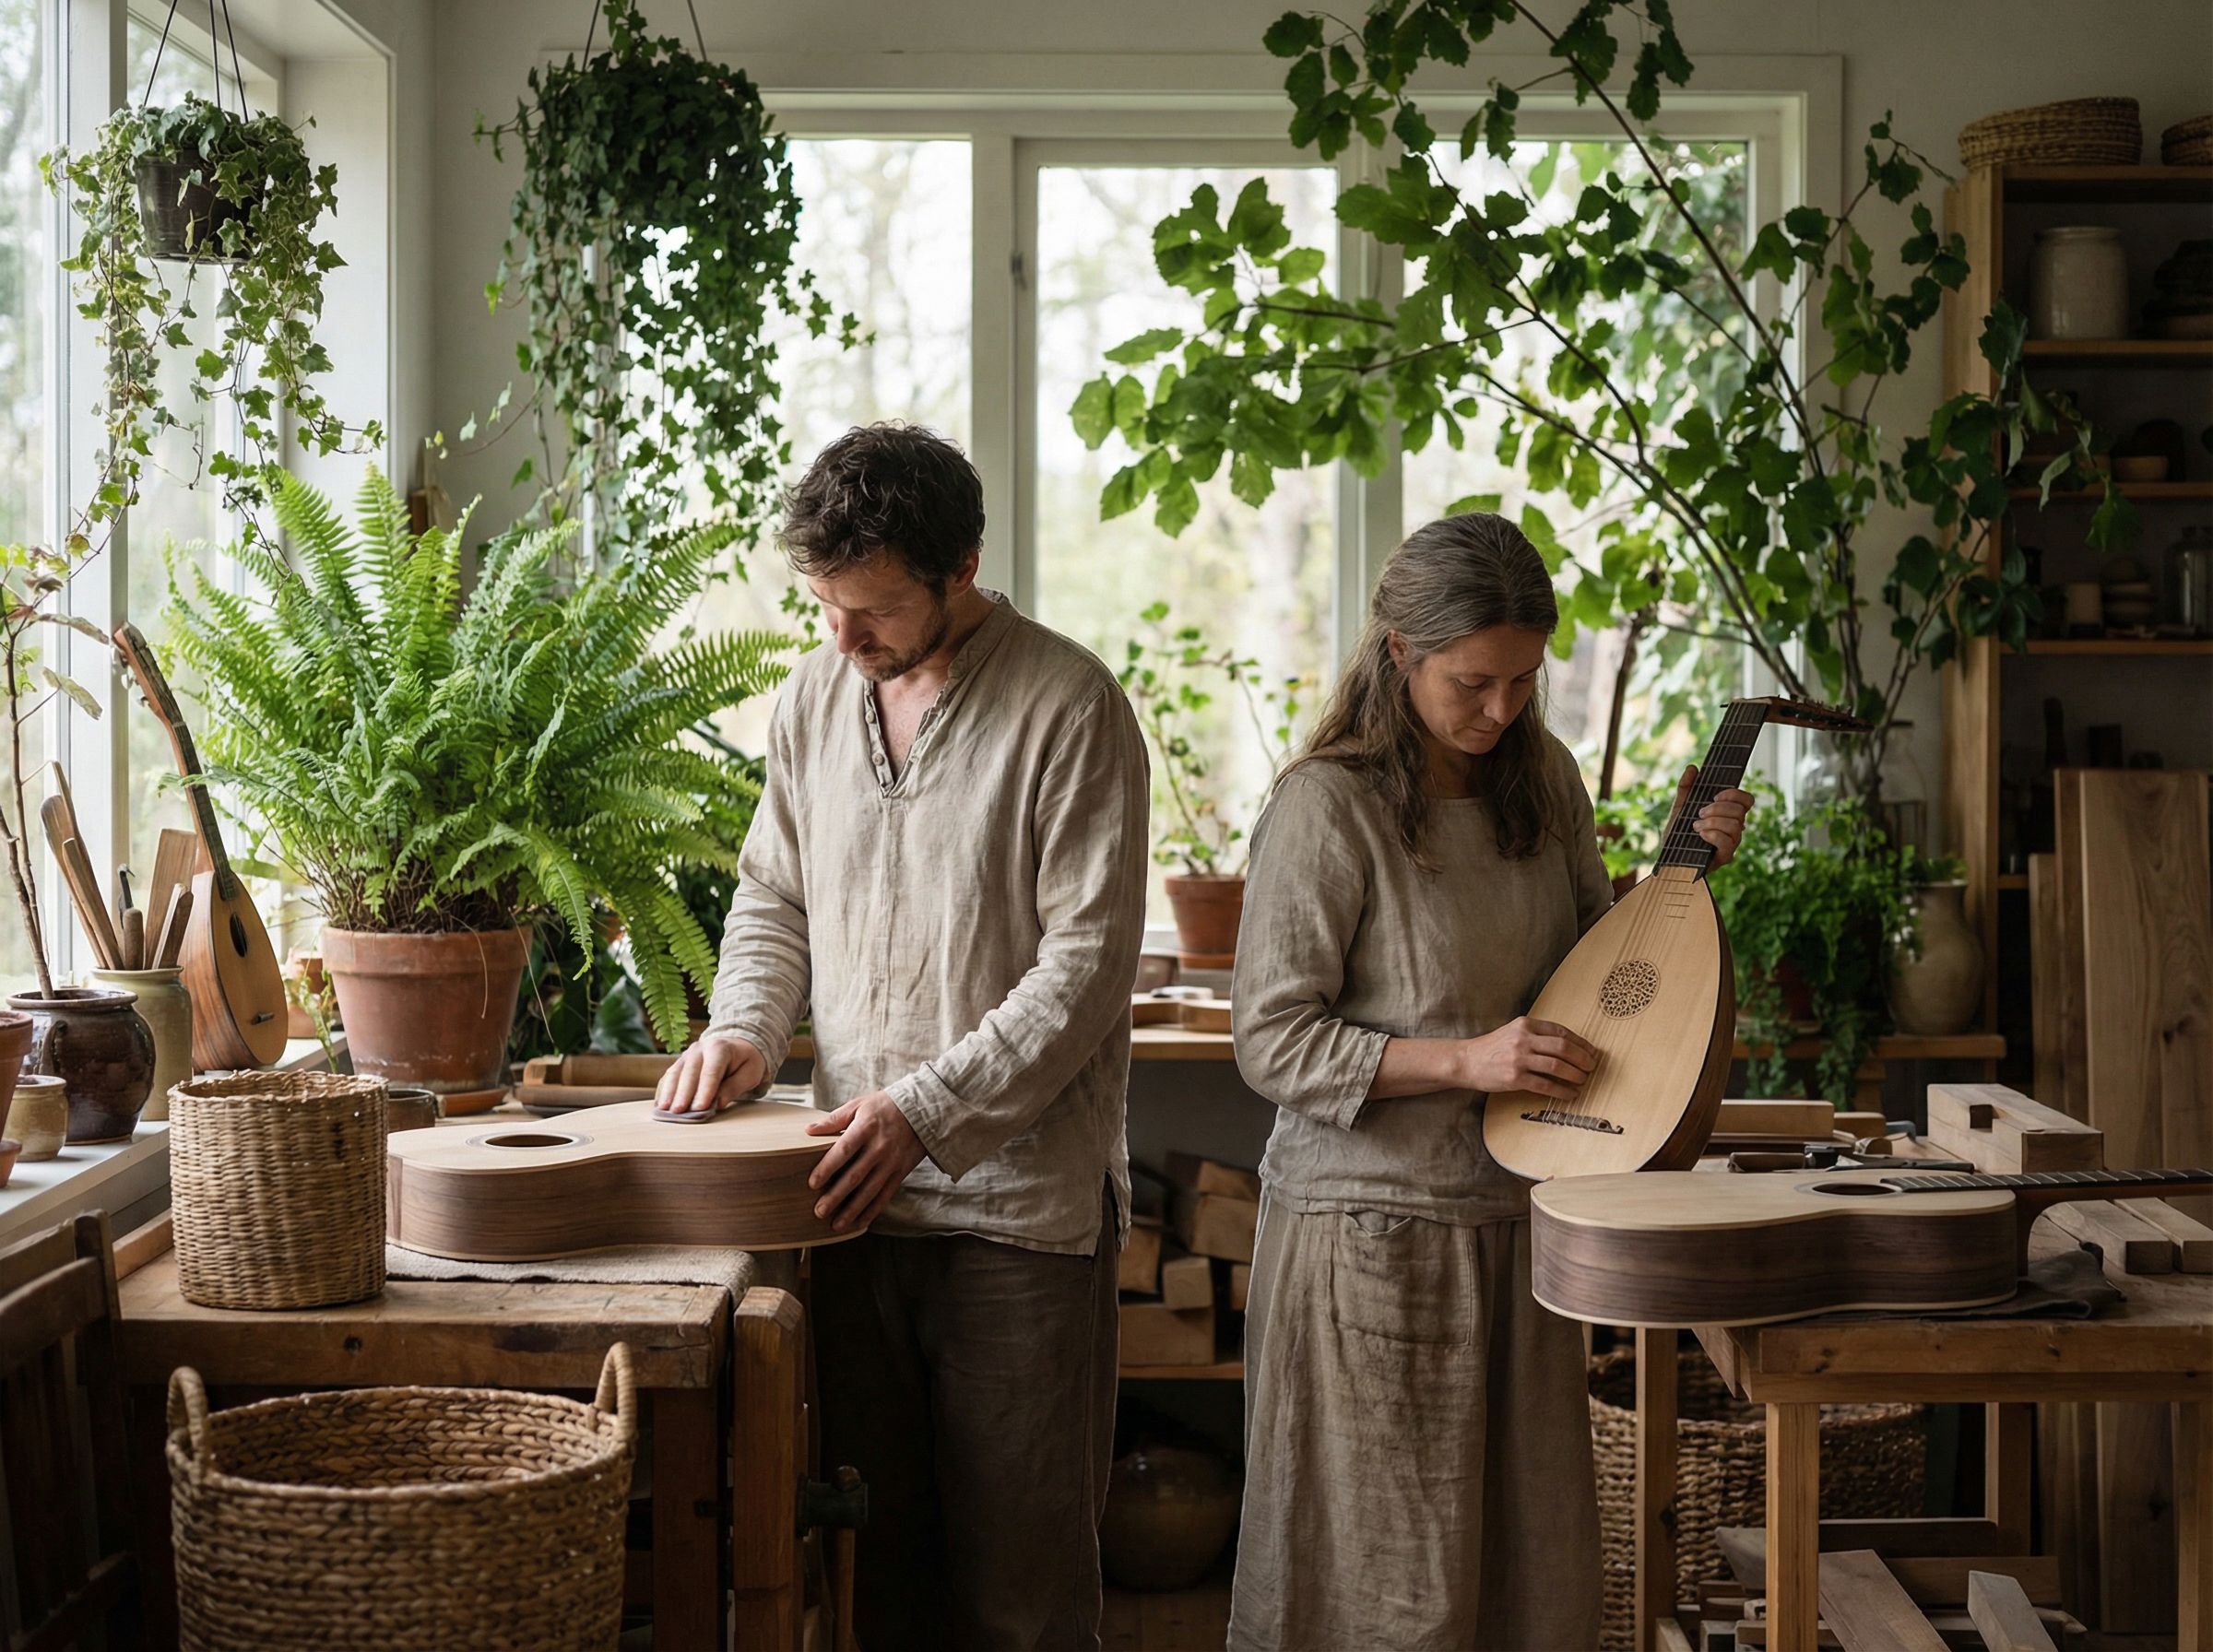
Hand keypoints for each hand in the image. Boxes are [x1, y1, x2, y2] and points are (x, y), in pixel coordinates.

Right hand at [653, 1032, 766, 1116]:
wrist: (737, 1046)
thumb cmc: (745, 1062)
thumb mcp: (750, 1073)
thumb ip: (734, 1087)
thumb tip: (718, 1103)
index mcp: (719, 1048)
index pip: (711, 1071)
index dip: (705, 1091)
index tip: (699, 1108)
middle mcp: (700, 1048)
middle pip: (689, 1072)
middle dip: (683, 1094)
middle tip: (678, 1112)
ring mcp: (687, 1054)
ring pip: (675, 1073)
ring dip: (669, 1093)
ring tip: (664, 1110)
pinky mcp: (679, 1063)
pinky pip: (668, 1076)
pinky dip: (663, 1091)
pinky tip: (660, 1105)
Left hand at [806, 1091, 927, 1232]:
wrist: (923, 1110)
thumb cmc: (886, 1106)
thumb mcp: (859, 1105)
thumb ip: (834, 1119)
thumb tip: (809, 1130)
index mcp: (866, 1128)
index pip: (844, 1151)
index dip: (828, 1167)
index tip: (812, 1183)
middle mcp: (879, 1147)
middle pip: (855, 1176)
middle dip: (836, 1196)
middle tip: (819, 1211)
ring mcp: (891, 1162)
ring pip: (870, 1191)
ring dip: (852, 1209)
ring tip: (836, 1224)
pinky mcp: (901, 1172)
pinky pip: (885, 1195)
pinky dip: (872, 1210)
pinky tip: (859, 1222)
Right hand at [1460, 1017, 1597, 1099]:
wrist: (1466, 1061)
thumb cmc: (1492, 1048)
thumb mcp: (1513, 1032)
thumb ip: (1537, 1034)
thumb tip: (1569, 1046)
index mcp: (1525, 1025)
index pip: (1561, 1031)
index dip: (1581, 1042)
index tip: (1592, 1051)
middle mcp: (1523, 1039)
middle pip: (1563, 1047)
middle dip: (1583, 1058)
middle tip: (1592, 1067)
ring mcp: (1518, 1059)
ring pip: (1557, 1066)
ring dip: (1576, 1075)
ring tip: (1583, 1080)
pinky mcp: (1515, 1078)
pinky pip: (1546, 1085)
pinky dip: (1562, 1091)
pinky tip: (1570, 1094)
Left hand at [1670, 763, 1754, 869]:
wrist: (1667, 856)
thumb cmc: (1677, 832)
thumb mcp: (1680, 806)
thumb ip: (1685, 787)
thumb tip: (1692, 767)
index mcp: (1728, 814)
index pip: (1746, 800)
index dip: (1734, 794)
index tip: (1715, 796)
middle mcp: (1734, 828)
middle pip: (1740, 811)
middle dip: (1717, 809)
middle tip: (1699, 813)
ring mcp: (1732, 843)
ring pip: (1735, 826)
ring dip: (1713, 822)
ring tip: (1695, 826)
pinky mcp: (1725, 857)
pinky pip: (1728, 843)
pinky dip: (1713, 835)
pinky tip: (1700, 834)